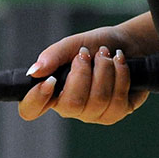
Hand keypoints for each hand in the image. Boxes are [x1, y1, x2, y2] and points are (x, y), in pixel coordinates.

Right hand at [17, 27, 151, 124]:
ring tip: (106, 54)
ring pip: (98, 100)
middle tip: (87, 54)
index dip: (36, 99)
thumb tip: (34, 71)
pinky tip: (119, 62)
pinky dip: (120, 74)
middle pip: (71, 104)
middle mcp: (70, 107)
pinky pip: (117, 101)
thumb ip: (52, 56)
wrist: (127, 43)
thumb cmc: (95, 45)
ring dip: (104, 69)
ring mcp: (93, 114)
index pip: (31, 109)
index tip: (50, 80)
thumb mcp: (72, 44)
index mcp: (52, 91)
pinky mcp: (116, 114)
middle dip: (83, 72)